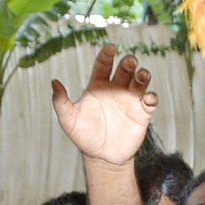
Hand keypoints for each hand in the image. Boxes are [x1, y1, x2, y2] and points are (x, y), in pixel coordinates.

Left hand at [51, 44, 157, 165]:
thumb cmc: (84, 136)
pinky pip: (150, 101)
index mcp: (98, 86)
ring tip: (142, 75)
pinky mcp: (142, 113)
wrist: (102, 156)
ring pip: (140, 82)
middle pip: (125, 70)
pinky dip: (151, 97)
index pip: (103, 65)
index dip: (107, 55)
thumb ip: (61, 102)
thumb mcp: (69, 120)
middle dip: (129, 63)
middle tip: (130, 61)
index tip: (111, 47)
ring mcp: (130, 100)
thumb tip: (54, 82)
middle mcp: (116, 89)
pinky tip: (148, 98)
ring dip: (143, 76)